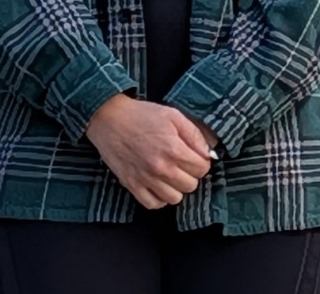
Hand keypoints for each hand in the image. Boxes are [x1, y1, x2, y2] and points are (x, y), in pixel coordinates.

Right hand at [85, 95, 213, 208]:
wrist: (110, 120)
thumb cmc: (142, 115)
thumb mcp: (173, 116)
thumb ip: (195, 134)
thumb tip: (209, 152)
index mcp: (174, 149)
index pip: (202, 169)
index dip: (202, 161)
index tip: (195, 156)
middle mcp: (161, 168)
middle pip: (191, 186)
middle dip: (191, 174)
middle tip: (183, 164)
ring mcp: (145, 179)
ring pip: (174, 199)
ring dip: (176, 188)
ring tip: (171, 175)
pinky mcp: (131, 185)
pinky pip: (153, 204)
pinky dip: (159, 198)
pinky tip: (159, 185)